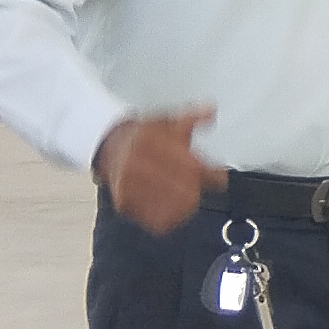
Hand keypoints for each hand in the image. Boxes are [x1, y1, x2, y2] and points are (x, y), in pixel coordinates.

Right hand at [93, 108, 222, 236]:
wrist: (108, 144)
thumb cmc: (143, 134)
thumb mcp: (168, 121)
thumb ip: (193, 118)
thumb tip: (211, 110)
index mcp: (150, 140)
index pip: (190, 164)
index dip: (210, 174)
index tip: (220, 178)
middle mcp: (137, 161)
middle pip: (182, 186)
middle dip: (196, 189)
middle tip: (200, 187)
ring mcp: (129, 182)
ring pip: (170, 204)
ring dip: (185, 205)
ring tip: (189, 199)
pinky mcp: (123, 201)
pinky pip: (152, 218)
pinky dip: (168, 218)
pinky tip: (174, 212)